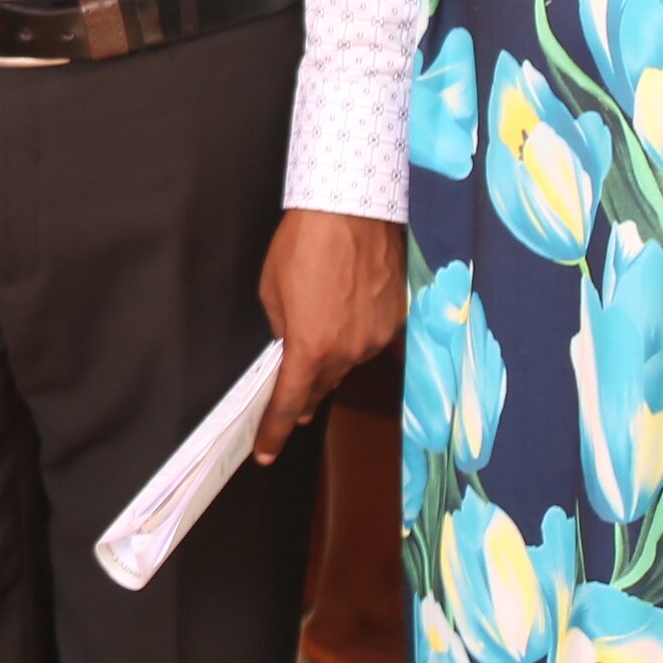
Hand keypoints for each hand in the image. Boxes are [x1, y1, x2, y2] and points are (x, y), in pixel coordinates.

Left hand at [255, 210, 404, 464]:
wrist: (351, 210)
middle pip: (321, 387)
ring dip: (330, 361)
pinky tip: (346, 316)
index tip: (266, 452)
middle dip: (304, 396)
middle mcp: (349, 351)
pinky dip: (354, 337)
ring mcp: (377, 338)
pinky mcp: (396, 320)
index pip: (290, 403)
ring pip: (348, 364)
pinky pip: (369, 341)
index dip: (275, 430)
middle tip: (293, 407)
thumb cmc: (303, 244)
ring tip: (319, 340)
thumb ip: (281, 329)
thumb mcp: (272, 290)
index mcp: (311, 348)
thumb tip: (290, 344)